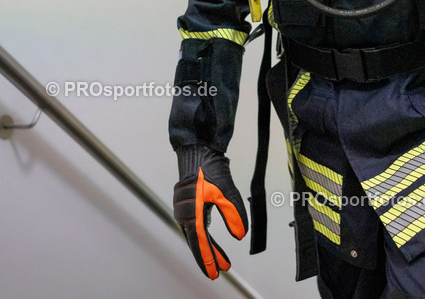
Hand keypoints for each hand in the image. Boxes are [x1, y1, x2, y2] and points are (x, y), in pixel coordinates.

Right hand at [173, 145, 247, 279]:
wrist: (198, 152)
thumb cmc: (208, 170)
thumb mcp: (226, 192)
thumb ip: (234, 215)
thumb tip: (240, 235)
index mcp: (191, 213)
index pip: (200, 243)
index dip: (208, 259)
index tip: (216, 272)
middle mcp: (184, 214)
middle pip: (198, 242)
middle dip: (210, 257)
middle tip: (221, 270)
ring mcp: (185, 210)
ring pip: (197, 236)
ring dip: (209, 248)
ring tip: (222, 261)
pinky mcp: (189, 206)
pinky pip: (196, 227)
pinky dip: (205, 237)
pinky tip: (212, 242)